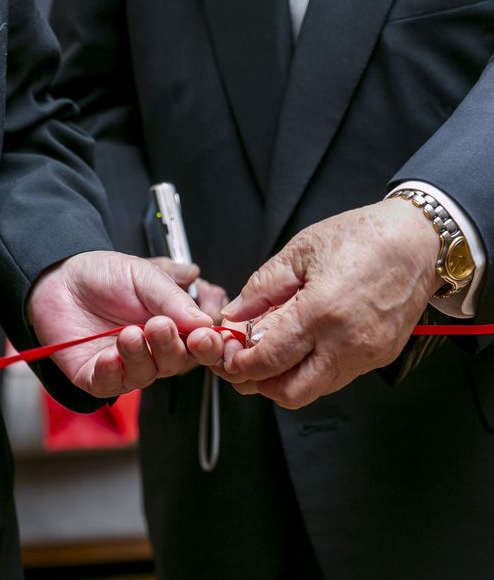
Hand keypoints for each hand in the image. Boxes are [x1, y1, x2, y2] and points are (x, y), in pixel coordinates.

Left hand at [27, 251, 214, 396]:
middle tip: (159, 326)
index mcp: (174, 325)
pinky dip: (112, 373)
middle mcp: (154, 349)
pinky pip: (110, 385)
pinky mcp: (97, 376)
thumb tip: (205, 322)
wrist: (61, 277)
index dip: (207, 345)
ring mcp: (127, 365)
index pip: (201, 345)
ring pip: (146, 374)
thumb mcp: (145, 275)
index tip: (203, 337)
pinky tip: (109, 357)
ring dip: (140, 356)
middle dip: (170, 347)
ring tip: (129, 334)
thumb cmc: (106, 275)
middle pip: (176, 362)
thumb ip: (174, 298)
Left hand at [220, 199, 441, 408]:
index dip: (241, 364)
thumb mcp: (300, 252)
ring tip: (276, 350)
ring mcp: (367, 355)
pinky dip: (312, 370)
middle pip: (290, 393)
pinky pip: (336, 378)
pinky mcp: (379, 357)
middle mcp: (347, 343)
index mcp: (321, 312)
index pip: (268, 360)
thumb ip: (262, 289)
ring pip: (313, 391)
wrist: (418, 241)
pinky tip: (306, 345)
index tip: (231, 355)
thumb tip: (234, 316)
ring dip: (286, 379)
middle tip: (249, 360)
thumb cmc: (361, 237)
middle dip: (260, 383)